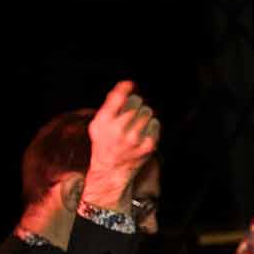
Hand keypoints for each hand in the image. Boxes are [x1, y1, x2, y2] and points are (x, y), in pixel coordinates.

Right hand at [82, 81, 159, 208]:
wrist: (112, 169)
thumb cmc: (105, 142)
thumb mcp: (98, 124)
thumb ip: (110, 106)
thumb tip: (128, 85)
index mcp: (103, 122)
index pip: (117, 97)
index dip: (125, 88)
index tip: (129, 84)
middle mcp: (118, 130)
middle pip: (136, 102)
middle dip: (135, 103)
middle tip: (132, 110)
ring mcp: (134, 138)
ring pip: (148, 112)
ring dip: (144, 114)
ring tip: (136, 123)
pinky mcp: (148, 145)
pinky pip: (155, 124)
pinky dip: (151, 125)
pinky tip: (143, 132)